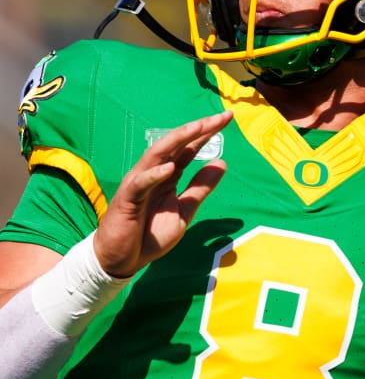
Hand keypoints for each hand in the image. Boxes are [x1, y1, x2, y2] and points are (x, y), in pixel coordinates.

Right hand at [93, 111, 232, 278]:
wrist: (124, 260)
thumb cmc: (150, 235)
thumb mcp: (184, 211)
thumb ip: (200, 188)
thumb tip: (222, 163)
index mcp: (167, 175)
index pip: (189, 148)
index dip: (207, 133)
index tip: (227, 118)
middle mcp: (153, 172)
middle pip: (177, 144)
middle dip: (199, 128)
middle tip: (221, 117)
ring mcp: (139, 182)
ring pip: (157, 154)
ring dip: (178, 140)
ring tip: (198, 128)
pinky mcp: (127, 198)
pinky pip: (141, 183)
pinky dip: (155, 174)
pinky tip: (170, 167)